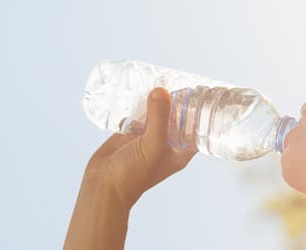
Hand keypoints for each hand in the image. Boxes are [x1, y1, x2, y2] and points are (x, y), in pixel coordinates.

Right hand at [84, 87, 195, 208]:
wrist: (102, 185)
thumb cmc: (133, 173)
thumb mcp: (153, 145)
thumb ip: (159, 118)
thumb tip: (162, 91)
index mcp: (180, 151)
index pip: (198, 128)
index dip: (202, 112)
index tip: (203, 92)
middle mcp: (167, 143)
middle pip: (178, 118)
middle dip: (180, 102)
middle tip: (182, 80)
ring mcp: (148, 138)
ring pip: (158, 115)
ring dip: (159, 101)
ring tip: (163, 79)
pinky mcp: (130, 134)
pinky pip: (139, 115)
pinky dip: (140, 105)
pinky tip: (140, 89)